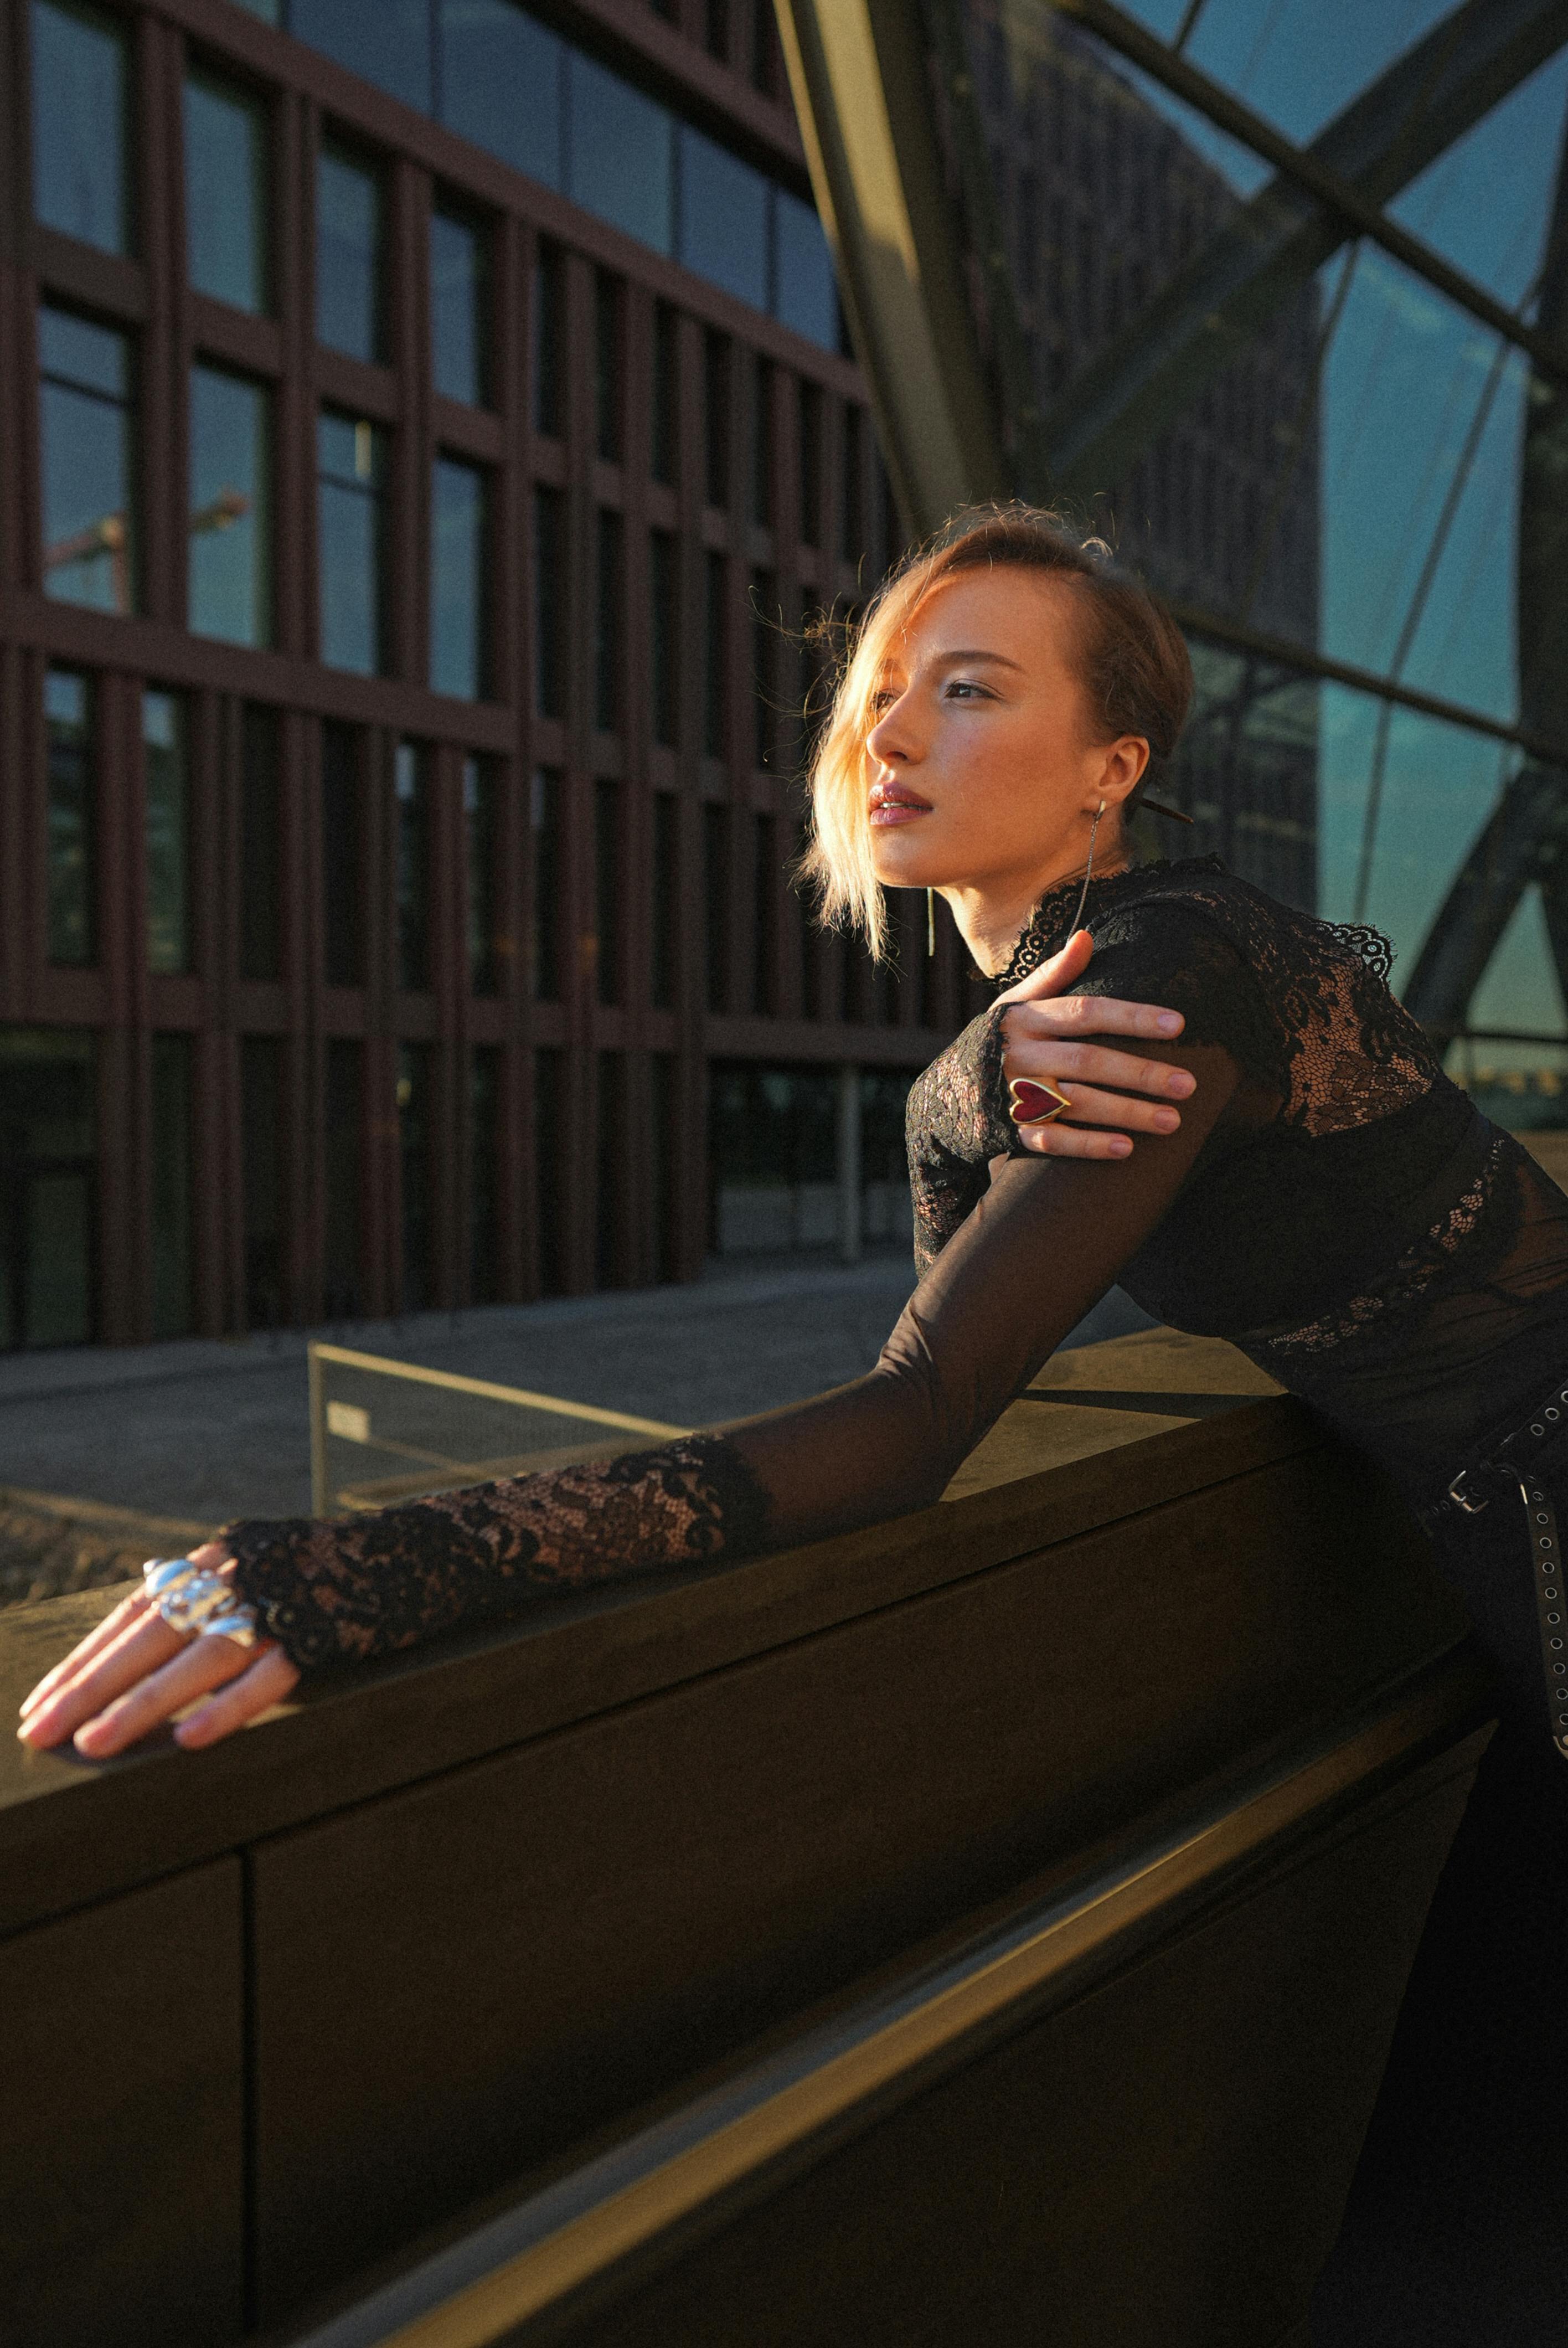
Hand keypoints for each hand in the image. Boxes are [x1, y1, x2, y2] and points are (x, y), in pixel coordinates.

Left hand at [17, 1542, 299, 1756]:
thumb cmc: (324, 1568)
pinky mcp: (322, 1634)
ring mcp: (280, 1605)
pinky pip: (268, 1677)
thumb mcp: (256, 1562)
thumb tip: (145, 1603)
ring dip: (142, 1705)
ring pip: (199, 1659)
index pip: (133, 1613)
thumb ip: (204, 1584)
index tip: (39, 1703)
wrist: (416, 1549)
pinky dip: (227, 1707)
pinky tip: (188, 1739)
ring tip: (95, 1745)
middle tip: (40, 1732)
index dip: (84, 1659)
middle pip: (152, 1636)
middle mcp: (238, 1577)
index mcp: (214, 1560)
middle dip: (90, 1687)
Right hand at [996, 927, 1195, 1159]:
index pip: (1085, 1012)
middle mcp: (1020, 1055)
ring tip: (1172, 1121)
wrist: (943, 1096)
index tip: (1178, 1025)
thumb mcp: (1015, 1004)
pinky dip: (1089, 1145)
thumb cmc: (995, 1042)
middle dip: (1141, 1073)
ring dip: (1127, 1113)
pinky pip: (1053, 1140)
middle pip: (1088, 1061)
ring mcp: (1015, 1096)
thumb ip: (1053, 975)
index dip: (1132, 1017)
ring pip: (1077, 1103)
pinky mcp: (1011, 1131)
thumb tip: (1087, 936)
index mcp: (1025, 1018)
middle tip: (1187, 1084)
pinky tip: (1126, 1148)